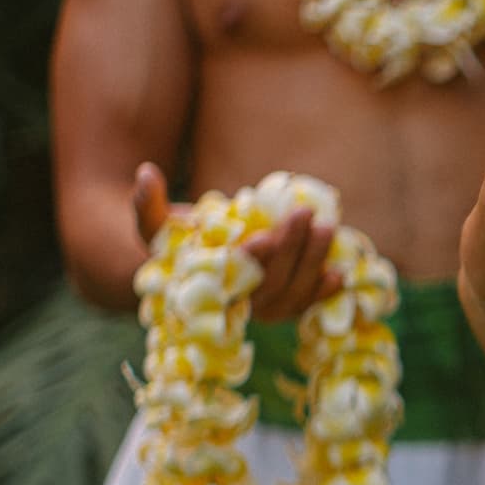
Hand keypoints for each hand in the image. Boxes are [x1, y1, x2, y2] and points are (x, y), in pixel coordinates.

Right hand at [133, 161, 341, 320]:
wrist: (201, 262)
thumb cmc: (177, 240)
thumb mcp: (156, 223)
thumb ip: (147, 203)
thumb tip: (145, 173)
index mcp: (207, 288)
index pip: (234, 278)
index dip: (251, 259)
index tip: (263, 237)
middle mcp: (238, 306)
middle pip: (272, 286)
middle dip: (291, 251)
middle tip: (304, 214)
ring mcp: (264, 311)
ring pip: (295, 295)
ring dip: (313, 262)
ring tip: (326, 227)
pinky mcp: (286, 306)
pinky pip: (309, 306)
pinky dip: (325, 292)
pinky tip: (339, 272)